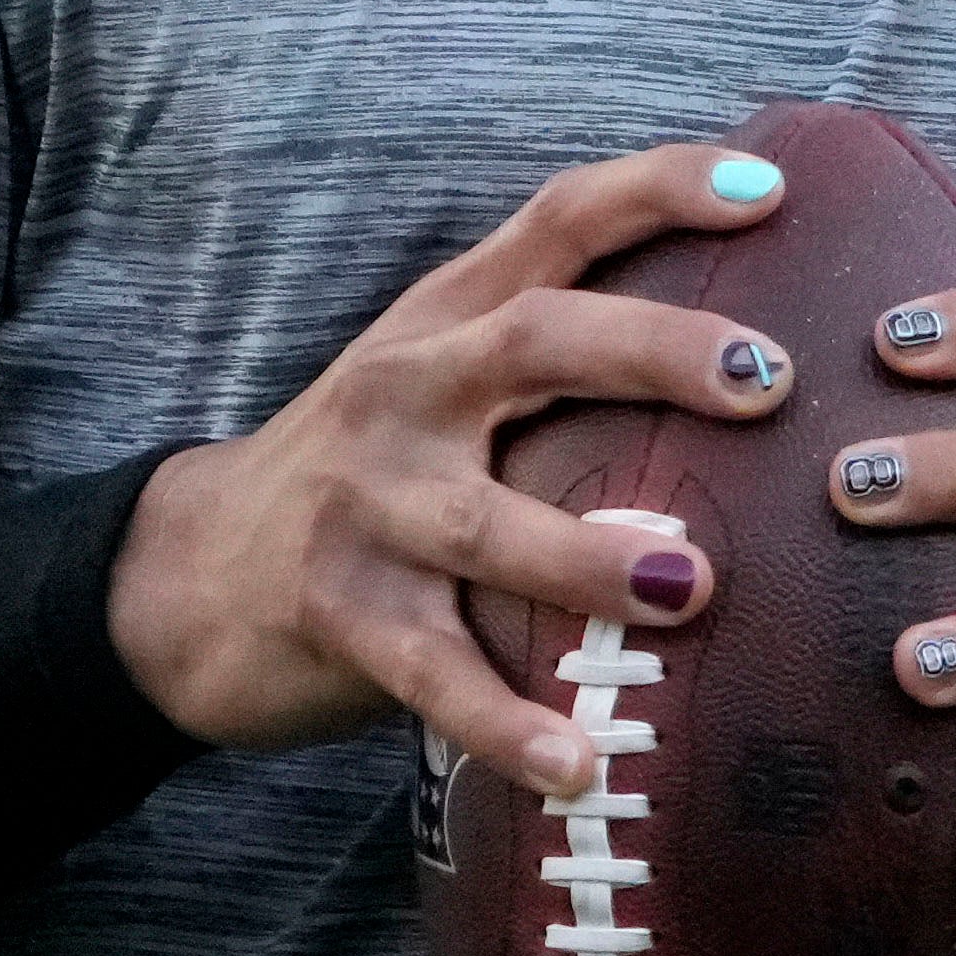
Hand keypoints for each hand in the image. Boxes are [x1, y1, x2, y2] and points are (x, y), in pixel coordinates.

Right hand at [108, 143, 799, 784]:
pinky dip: (505, 722)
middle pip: (537, 340)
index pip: (559, 220)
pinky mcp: (338, 613)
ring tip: (694, 588)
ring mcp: (367, 503)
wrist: (187, 577)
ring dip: (591, 554)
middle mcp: (409, 387)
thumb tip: (758, 347)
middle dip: (656, 353)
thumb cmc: (371, 472)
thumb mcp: (444, 376)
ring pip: (486, 522)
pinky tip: (580, 766)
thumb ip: (562, 351)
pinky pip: (433, 674)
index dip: (659, 189)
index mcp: (449, 317)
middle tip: (768, 381)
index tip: (768, 188)